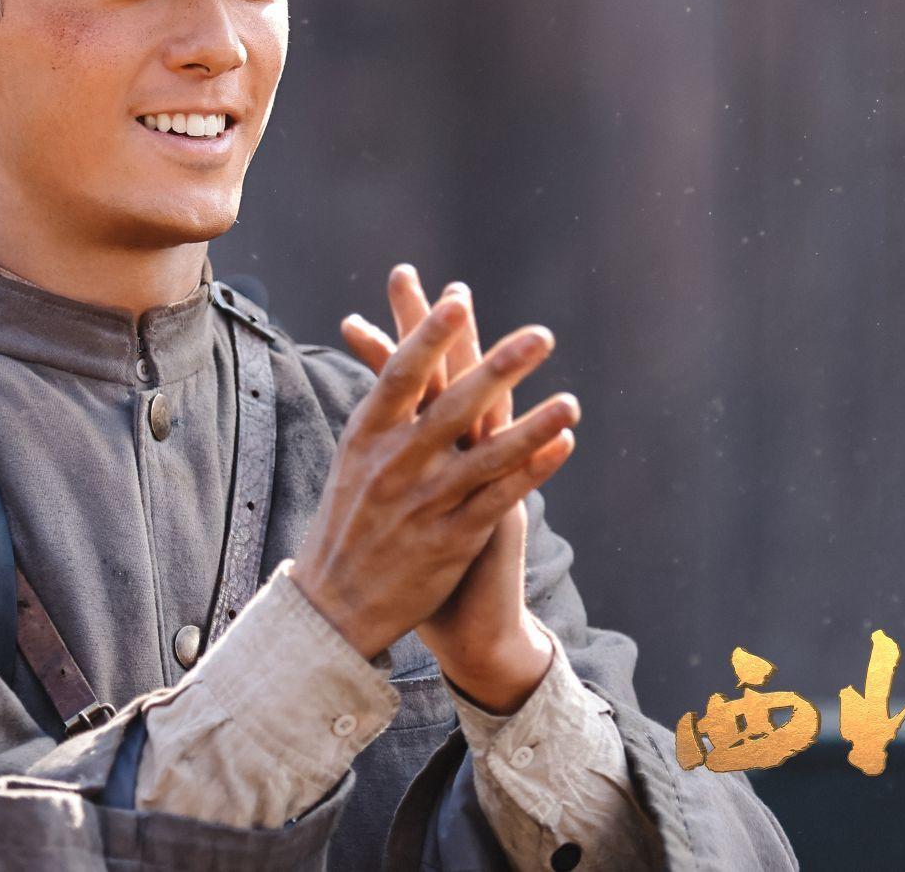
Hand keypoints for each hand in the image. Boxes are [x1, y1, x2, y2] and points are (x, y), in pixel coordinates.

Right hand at [342, 268, 570, 711]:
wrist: (333, 606)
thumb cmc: (348, 521)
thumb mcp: (353, 458)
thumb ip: (385, 410)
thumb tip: (400, 349)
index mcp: (366, 436)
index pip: (401, 375)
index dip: (430, 336)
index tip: (458, 299)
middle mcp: (394, 465)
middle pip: (451, 407)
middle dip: (499, 369)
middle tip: (541, 336)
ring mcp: (423, 503)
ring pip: (486, 456)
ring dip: (533, 425)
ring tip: (571, 400)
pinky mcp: (450, 541)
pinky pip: (499, 499)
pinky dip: (532, 471)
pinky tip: (564, 446)